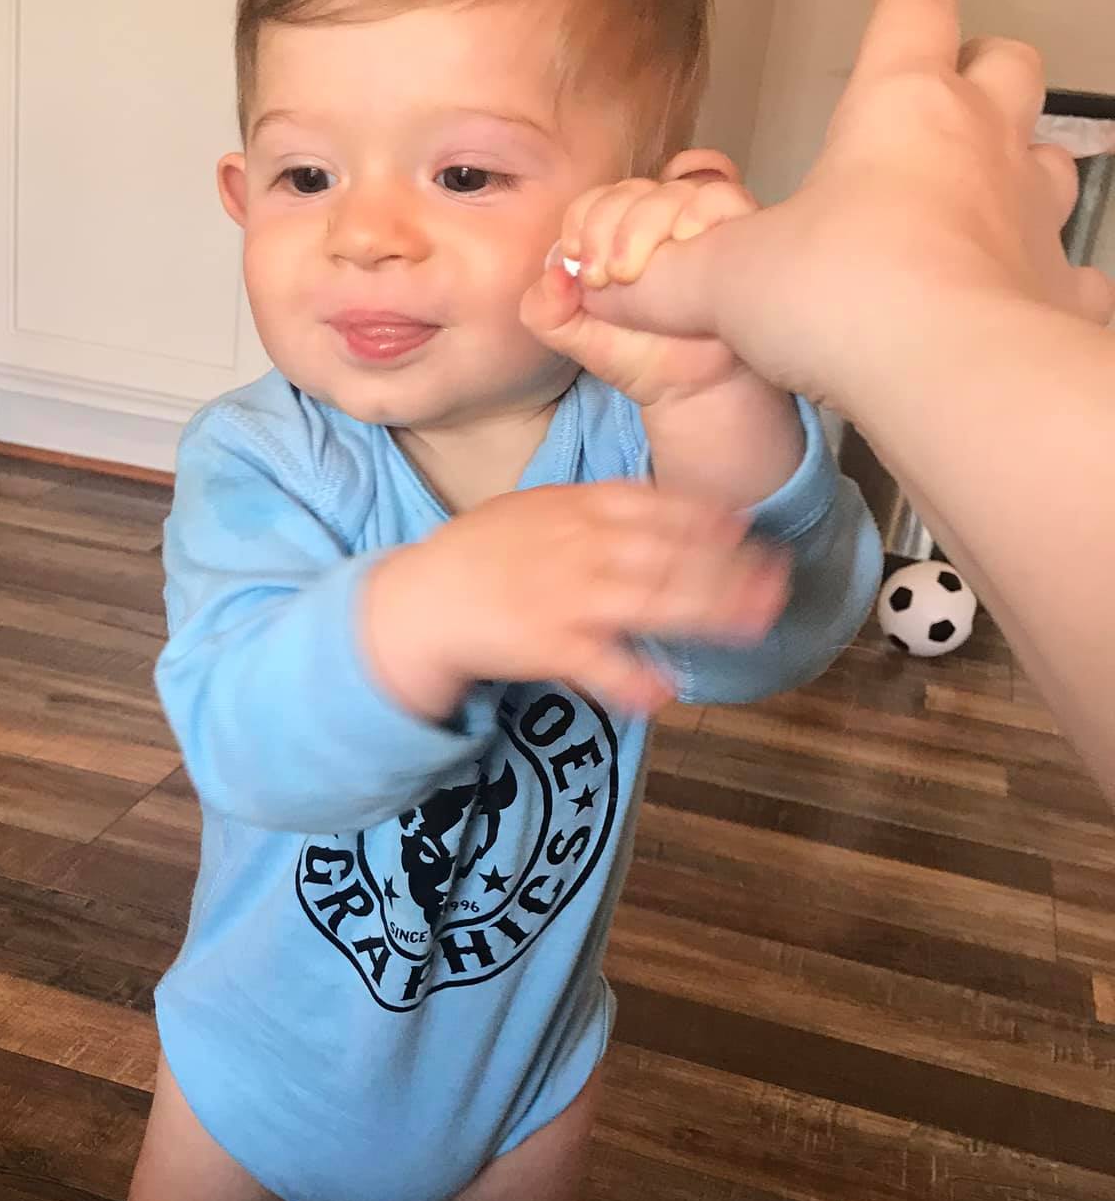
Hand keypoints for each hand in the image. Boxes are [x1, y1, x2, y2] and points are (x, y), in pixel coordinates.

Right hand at [362, 480, 788, 720]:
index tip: (754, 530)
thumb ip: (607, 509)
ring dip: (706, 614)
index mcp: (577, 508)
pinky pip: (596, 665)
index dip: (710, 519)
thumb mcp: (543, 508)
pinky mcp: (544, 646)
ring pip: (648, 603)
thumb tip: (691, 514)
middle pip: (668, 555)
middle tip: (779, 583)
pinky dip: (631, 681)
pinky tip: (666, 693)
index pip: (657, 507)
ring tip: (754, 627)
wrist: (421, 600)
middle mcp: (579, 548)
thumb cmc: (487, 555)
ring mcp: (563, 597)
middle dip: (729, 569)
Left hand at [520, 151, 757, 408]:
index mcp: (616, 234)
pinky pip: (724, 197)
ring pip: (672, 191)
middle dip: (607, 227)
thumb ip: (544, 312)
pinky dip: (699, 210)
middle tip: (605, 278)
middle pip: (631, 191)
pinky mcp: (738, 232)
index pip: (596, 201)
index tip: (577, 262)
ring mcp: (698, 224)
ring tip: (634, 275)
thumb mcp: (575, 339)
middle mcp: (657, 222)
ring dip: (644, 224)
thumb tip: (554, 275)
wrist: (689, 388)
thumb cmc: (637, 356)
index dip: (582, 221)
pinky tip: (684, 241)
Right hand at [553, 0, 1114, 414]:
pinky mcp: (1056, 288)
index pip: (911, 13)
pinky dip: (1042, 273)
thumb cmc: (845, 296)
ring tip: (983, 182)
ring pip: (1045, 156)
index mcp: (900, 109)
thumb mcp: (726, 282)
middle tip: (949, 77)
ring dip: (1017, 159)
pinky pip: (1062, 270)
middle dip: (979, 63)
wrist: (952, 374)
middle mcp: (979, 144)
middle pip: (1005, 67)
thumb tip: (598, 286)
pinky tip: (1017, 295)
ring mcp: (1029, 215)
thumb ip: (665, 281)